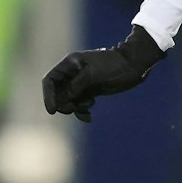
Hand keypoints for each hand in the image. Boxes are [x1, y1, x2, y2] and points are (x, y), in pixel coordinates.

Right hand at [42, 26, 166, 121]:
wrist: (134, 66)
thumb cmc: (114, 67)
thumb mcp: (93, 75)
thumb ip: (76, 86)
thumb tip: (64, 99)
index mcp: (70, 64)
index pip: (50, 80)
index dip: (48, 95)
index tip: (52, 110)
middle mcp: (73, 73)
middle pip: (57, 93)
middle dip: (64, 103)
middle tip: (74, 108)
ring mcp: (81, 82)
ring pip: (68, 100)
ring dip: (74, 107)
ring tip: (88, 107)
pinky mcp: (90, 90)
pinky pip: (79, 103)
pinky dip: (82, 111)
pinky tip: (89, 118)